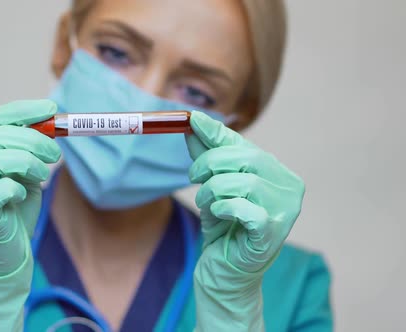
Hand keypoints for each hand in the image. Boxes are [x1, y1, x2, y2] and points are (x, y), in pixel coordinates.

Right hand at [0, 99, 60, 277]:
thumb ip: (31, 151)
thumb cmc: (14, 210)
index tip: (50, 110)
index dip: (23, 110)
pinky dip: (14, 190)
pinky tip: (21, 196)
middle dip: (33, 140)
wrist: (4, 253)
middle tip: (55, 155)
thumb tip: (53, 125)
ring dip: (26, 163)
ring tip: (41, 176)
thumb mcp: (25, 173)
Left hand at [186, 111, 304, 330]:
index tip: (192, 120)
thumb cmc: (223, 228)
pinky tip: (220, 215)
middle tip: (193, 177)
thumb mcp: (213, 186)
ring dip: (212, 191)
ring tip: (206, 203)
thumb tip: (194, 123)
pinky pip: (244, 207)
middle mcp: (289, 187)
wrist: (224, 271)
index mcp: (277, 172)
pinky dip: (224, 208)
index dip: (217, 134)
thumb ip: (207, 156)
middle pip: (246, 158)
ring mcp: (286, 210)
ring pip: (242, 182)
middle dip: (210, 163)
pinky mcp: (273, 231)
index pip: (245, 145)